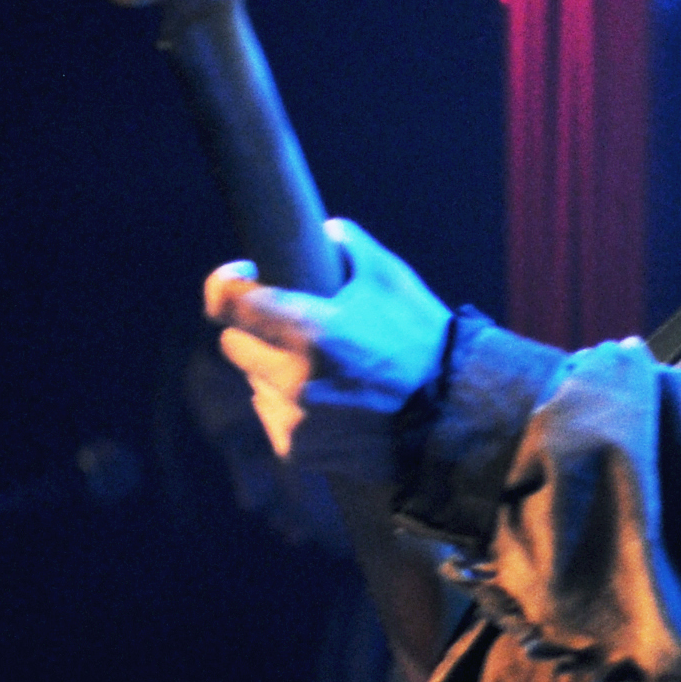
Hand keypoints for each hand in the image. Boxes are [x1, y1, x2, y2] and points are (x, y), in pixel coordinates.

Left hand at [204, 218, 450, 480]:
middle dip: (255, 331)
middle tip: (291, 329)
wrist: (453, 415)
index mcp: (307, 327)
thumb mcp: (391, 277)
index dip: (227, 283)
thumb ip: (350, 244)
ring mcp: (292, 417)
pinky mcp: (298, 449)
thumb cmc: (423, 339)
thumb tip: (326, 232)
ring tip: (320, 370)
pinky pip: (272, 418)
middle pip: (232, 343)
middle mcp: (290, 375)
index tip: (244, 277)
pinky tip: (326, 402)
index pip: (228, 300)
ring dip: (273, 372)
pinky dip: (289, 408)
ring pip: (254, 382)